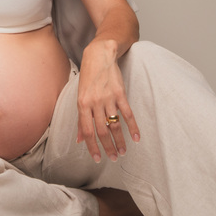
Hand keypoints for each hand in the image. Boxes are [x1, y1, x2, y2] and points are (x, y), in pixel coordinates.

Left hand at [76, 42, 139, 162]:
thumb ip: (80, 119)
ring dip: (120, 141)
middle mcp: (95, 103)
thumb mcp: (80, 97)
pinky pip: (127, 114)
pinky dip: (132, 127)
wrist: (99, 56)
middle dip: (107, 147)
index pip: (87, 131)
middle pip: (102, 131)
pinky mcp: (120, 93)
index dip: (92, 147)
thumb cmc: (88, 78)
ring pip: (115, 125)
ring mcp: (108, 98)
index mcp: (82, 105)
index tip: (97, 159)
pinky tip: (135, 137)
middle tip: (113, 158)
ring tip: (123, 152)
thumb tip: (80, 140)